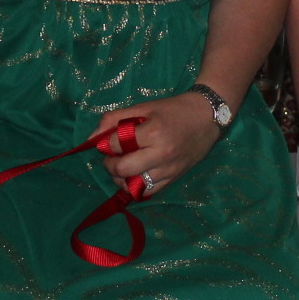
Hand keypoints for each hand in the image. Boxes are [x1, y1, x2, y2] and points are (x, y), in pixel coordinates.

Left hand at [92, 91, 222, 197]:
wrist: (207, 118)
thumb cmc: (174, 110)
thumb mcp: (144, 107)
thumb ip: (114, 119)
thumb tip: (91, 139)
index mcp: (153, 132)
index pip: (116, 144)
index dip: (106, 143)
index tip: (108, 140)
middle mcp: (161, 155)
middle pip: (122, 169)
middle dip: (110, 164)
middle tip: (112, 157)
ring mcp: (168, 170)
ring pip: (133, 185)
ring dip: (121, 178)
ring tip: (123, 167)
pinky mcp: (174, 179)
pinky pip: (148, 192)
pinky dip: (136, 187)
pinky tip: (135, 176)